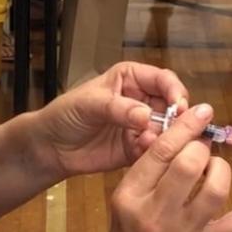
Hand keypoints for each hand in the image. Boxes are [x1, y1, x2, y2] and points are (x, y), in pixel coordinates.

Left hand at [32, 62, 188, 179]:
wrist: (51, 146)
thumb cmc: (66, 114)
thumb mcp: (89, 104)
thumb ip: (118, 108)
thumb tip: (147, 115)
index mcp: (132, 78)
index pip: (164, 80)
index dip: (175, 91)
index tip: (179, 106)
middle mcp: (143, 100)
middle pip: (173, 106)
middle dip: (176, 119)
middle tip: (173, 130)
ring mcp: (142, 126)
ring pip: (168, 130)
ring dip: (165, 137)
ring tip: (148, 142)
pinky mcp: (138, 148)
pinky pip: (155, 150)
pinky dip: (154, 153)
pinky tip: (141, 152)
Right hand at [88, 104, 231, 231]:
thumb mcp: (125, 198)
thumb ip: (148, 166)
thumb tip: (179, 130)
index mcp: (131, 195)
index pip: (161, 151)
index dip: (186, 126)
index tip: (202, 112)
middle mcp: (157, 214)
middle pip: (190, 164)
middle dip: (201, 149)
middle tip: (201, 150)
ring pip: (216, 188)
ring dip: (221, 169)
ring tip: (215, 169)